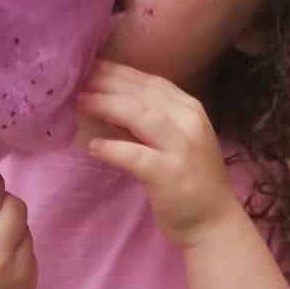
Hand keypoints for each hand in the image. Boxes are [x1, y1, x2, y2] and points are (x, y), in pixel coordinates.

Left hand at [77, 60, 238, 247]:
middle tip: (76, 78)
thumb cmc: (190, 181)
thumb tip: (108, 102)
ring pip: (139, 115)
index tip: (91, 66)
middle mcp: (189, 122)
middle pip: (142, 93)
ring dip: (106, 105)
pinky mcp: (169, 174)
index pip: (151, 82)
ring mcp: (181, 148)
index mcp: (190, 110)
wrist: (213, 223)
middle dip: (107, 82)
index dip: (120, 72)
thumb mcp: (175, 141)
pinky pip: (134, 155)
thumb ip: (149, 122)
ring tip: (79, 102)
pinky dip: (112, 149)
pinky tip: (92, 147)